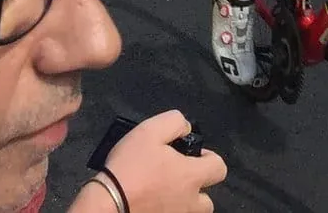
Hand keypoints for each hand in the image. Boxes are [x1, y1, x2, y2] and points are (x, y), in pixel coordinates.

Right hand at [95, 110, 226, 212]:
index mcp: (191, 176)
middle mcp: (190, 203)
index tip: (192, 156)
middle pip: (208, 200)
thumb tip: (186, 128)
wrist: (107, 203)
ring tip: (164, 194)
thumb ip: (174, 123)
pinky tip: (152, 204)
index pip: (219, 168)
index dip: (209, 158)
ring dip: (184, 204)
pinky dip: (167, 212)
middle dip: (198, 189)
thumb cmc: (130, 167)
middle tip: (177, 179)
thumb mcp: (150, 131)